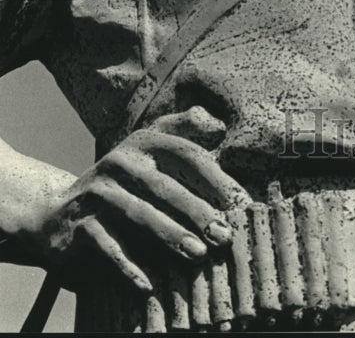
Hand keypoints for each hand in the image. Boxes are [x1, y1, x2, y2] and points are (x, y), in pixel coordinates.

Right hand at [16, 106, 250, 293]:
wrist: (59, 215)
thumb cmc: (123, 186)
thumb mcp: (148, 153)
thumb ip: (183, 132)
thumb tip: (220, 127)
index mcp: (143, 142)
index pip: (185, 154)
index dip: (214, 177)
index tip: (239, 203)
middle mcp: (118, 161)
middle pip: (165, 186)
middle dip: (198, 212)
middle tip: (224, 236)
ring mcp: (97, 192)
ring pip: (139, 215)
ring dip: (170, 236)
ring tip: (198, 255)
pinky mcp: (78, 224)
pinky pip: (108, 246)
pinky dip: (128, 266)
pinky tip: (149, 285)